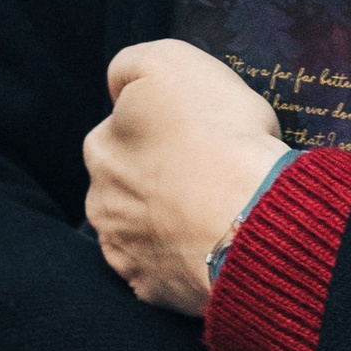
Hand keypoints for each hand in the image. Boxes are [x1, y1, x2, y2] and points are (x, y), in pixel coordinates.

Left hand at [85, 38, 284, 315]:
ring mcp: (123, 249)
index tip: (197, 132)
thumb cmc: (218, 133)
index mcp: (101, 146)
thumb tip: (115, 87)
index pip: (123, 129)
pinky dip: (180, 258)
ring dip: (166, 219)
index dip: (162, 127)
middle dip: (157, 176)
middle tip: (208, 172)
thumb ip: (131, 65)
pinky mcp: (150, 289)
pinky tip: (209, 245)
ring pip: (140, 226)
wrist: (251, 216)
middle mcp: (99, 199)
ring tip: (213, 211)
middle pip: (127, 180)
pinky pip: (161, 270)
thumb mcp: (173, 61)